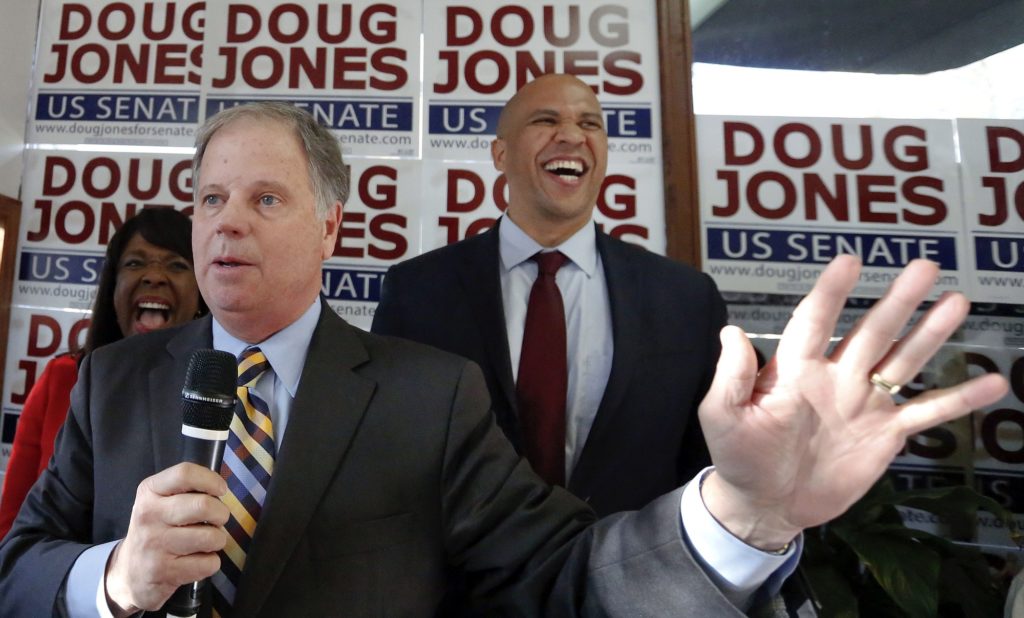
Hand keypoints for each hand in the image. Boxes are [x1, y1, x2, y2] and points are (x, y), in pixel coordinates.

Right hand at [104, 463, 228, 615]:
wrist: (129, 572)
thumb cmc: (156, 530)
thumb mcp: (160, 502)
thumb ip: (186, 490)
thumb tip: (220, 490)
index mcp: (149, 491)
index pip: (185, 474)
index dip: (211, 480)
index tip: (220, 490)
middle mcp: (149, 515)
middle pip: (203, 506)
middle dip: (221, 514)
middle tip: (217, 520)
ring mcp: (154, 544)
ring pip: (210, 537)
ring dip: (218, 540)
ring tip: (207, 542)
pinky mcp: (162, 571)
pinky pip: (208, 563)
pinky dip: (211, 563)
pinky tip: (197, 561)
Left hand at [698, 256, 1007, 549]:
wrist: (765, 504)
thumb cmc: (739, 457)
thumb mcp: (723, 416)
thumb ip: (732, 377)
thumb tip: (730, 331)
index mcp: (796, 369)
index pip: (814, 321)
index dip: (831, 293)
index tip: (849, 262)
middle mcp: (836, 377)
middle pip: (872, 331)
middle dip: (898, 301)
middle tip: (925, 267)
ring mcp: (864, 404)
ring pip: (903, 360)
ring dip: (930, 333)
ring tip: (958, 301)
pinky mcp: (885, 434)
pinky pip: (926, 412)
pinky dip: (958, 399)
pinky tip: (994, 383)